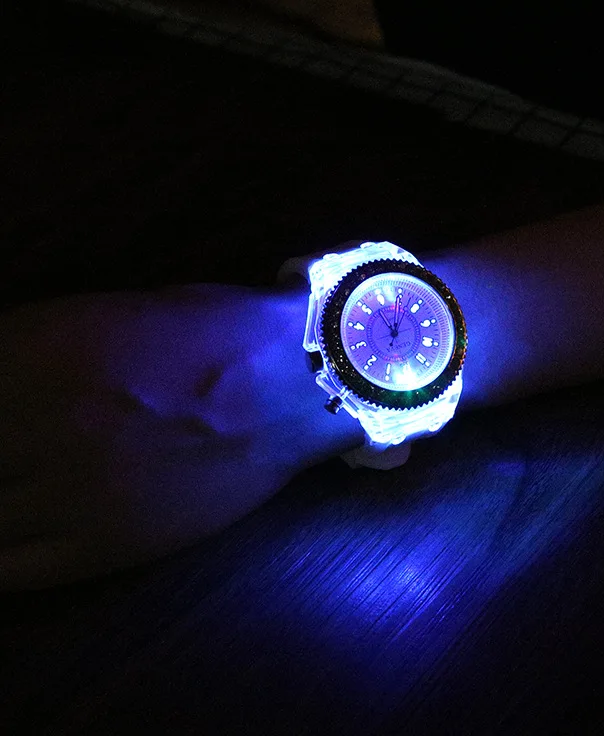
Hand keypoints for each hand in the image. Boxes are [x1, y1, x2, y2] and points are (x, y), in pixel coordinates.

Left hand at [0, 283, 358, 590]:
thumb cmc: (203, 334)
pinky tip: (9, 531)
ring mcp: (66, 495)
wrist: (292, 384)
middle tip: (9, 451)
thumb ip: (19, 353)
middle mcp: (36, 428)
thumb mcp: (94, 320)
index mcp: (31, 356)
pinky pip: (6, 567)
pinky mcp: (101, 544)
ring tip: (16, 485)